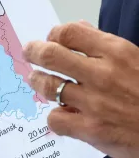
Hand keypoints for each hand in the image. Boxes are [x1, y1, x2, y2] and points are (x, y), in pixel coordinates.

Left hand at [22, 22, 138, 157]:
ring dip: (38, 81)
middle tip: (29, 52)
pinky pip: (56, 119)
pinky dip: (55, 116)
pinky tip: (60, 114)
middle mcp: (102, 74)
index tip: (51, 40)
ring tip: (37, 80)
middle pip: (51, 55)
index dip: (54, 34)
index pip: (70, 33)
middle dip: (33, 51)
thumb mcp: (137, 60)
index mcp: (117, 52)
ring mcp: (95, 103)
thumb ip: (106, 45)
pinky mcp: (91, 130)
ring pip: (48, 86)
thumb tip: (78, 27)